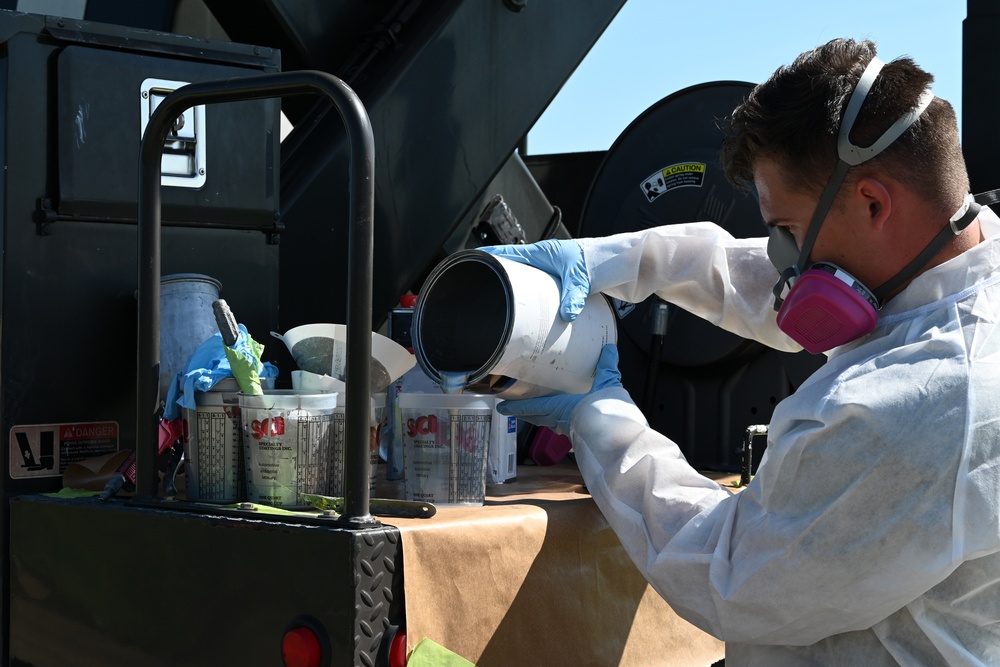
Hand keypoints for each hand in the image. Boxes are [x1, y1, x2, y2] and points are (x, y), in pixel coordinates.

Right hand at [480, 239, 589, 320]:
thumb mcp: (582, 280)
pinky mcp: (552, 279)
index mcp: (540, 252)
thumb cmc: (595, 261)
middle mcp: (540, 259)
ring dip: (510, 285)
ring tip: (496, 299)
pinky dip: (525, 292)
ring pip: (521, 277)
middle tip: (480, 285)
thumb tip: (567, 315)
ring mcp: (545, 269)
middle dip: (496, 274)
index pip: (508, 252)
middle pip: (511, 266)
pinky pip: (532, 285)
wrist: (612, 262)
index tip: (472, 260)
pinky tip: (521, 305)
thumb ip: (574, 297)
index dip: (489, 256)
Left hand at [496, 344, 622, 435]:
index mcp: (559, 408)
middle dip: (522, 413)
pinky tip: (564, 421)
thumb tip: (608, 349)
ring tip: (533, 414)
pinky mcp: (580, 436)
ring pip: (546, 424)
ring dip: (537, 418)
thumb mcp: (607, 383)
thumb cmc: (607, 413)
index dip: (514, 407)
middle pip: (534, 417)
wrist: (619, 439)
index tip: (501, 407)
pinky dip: (557, 423)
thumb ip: (606, 366)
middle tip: (510, 410)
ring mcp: (569, 430)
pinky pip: (562, 428)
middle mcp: (560, 421)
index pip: (530, 407)